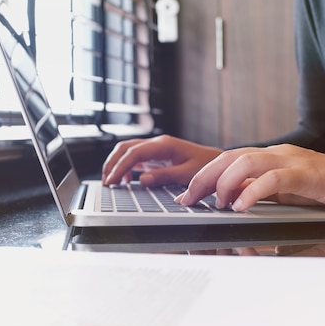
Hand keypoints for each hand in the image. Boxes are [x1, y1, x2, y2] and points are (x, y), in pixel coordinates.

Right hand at [101, 135, 222, 186]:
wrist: (218, 162)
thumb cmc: (206, 167)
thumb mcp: (188, 174)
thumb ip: (165, 176)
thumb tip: (141, 180)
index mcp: (164, 145)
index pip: (134, 153)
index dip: (120, 167)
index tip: (111, 181)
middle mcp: (157, 143)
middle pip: (125, 148)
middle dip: (112, 163)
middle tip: (106, 182)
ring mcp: (155, 148)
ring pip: (127, 150)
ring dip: (116, 164)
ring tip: (110, 182)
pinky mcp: (156, 155)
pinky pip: (134, 157)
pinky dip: (125, 167)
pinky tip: (125, 181)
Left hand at [175, 144, 324, 210]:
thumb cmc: (323, 189)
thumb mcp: (283, 192)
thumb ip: (258, 191)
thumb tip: (231, 201)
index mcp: (267, 157)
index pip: (226, 160)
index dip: (203, 176)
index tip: (186, 196)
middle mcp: (274, 154)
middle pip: (229, 156)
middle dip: (204, 177)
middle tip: (189, 199)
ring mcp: (290, 160)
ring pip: (247, 161)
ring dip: (225, 182)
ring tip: (216, 203)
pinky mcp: (307, 173)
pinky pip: (274, 178)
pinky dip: (254, 191)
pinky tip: (241, 206)